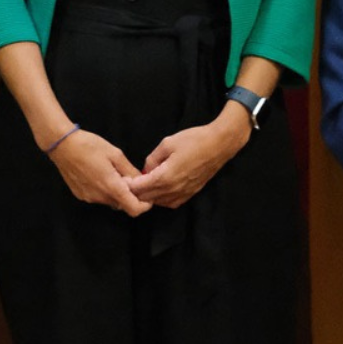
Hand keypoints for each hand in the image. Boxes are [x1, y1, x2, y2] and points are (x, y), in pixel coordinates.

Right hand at [47, 130, 151, 216]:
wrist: (62, 145)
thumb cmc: (89, 146)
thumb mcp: (115, 154)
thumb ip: (129, 170)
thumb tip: (141, 181)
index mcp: (111, 187)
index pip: (134, 209)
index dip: (144, 205)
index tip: (145, 195)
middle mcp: (100, 197)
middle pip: (122, 205)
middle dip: (129, 195)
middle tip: (127, 177)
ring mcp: (89, 198)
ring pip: (110, 201)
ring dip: (115, 192)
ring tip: (111, 172)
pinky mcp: (80, 195)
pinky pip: (98, 198)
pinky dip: (103, 190)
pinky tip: (98, 174)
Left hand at [127, 106, 250, 208]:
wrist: (219, 145)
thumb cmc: (193, 140)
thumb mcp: (167, 143)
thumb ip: (152, 159)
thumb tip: (145, 171)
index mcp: (165, 177)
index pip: (139, 188)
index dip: (128, 185)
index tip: (123, 179)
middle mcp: (173, 190)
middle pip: (147, 198)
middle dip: (136, 192)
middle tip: (129, 183)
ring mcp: (183, 194)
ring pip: (158, 203)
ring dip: (148, 196)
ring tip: (142, 185)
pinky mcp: (190, 194)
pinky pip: (170, 203)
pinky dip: (161, 199)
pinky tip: (159, 189)